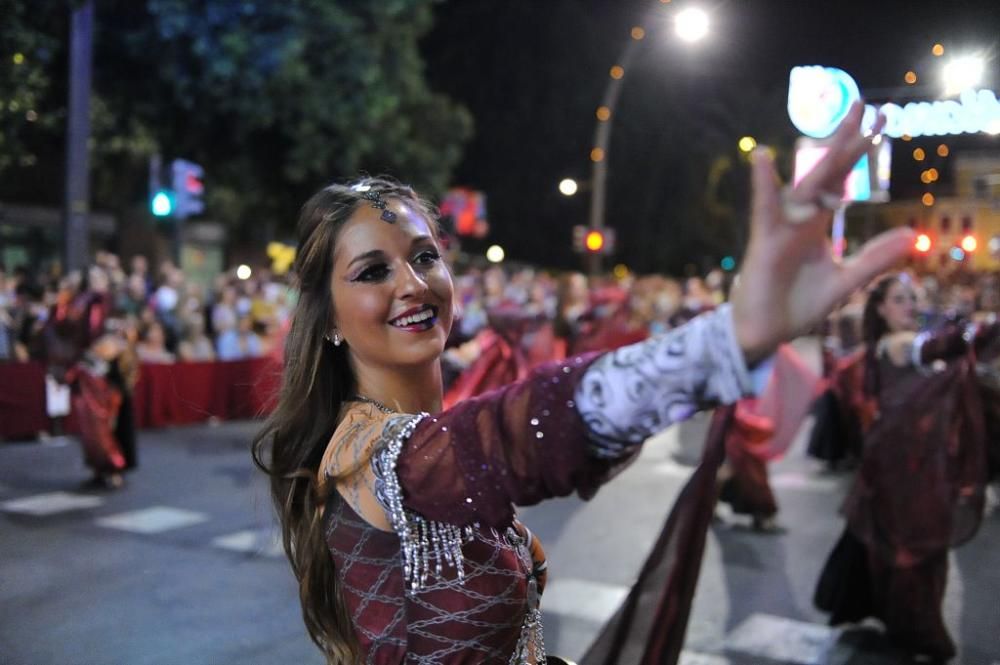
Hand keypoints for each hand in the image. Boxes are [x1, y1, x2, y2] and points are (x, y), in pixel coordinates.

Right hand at [731, 101, 914, 362]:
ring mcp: (782, 226)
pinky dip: (763, 183)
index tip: (882, 123)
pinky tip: (763, 157)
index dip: (861, 153)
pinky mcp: (765, 240)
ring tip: (836, 125)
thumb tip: (912, 235)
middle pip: (828, 171)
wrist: (765, 332)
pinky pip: (764, 207)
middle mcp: (801, 218)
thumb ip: (875, 258)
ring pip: (806, 184)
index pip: (844, 181)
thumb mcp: (846, 282)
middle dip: (847, 139)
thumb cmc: (797, 306)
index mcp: (817, 224)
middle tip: (865, 103)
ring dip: (822, 154)